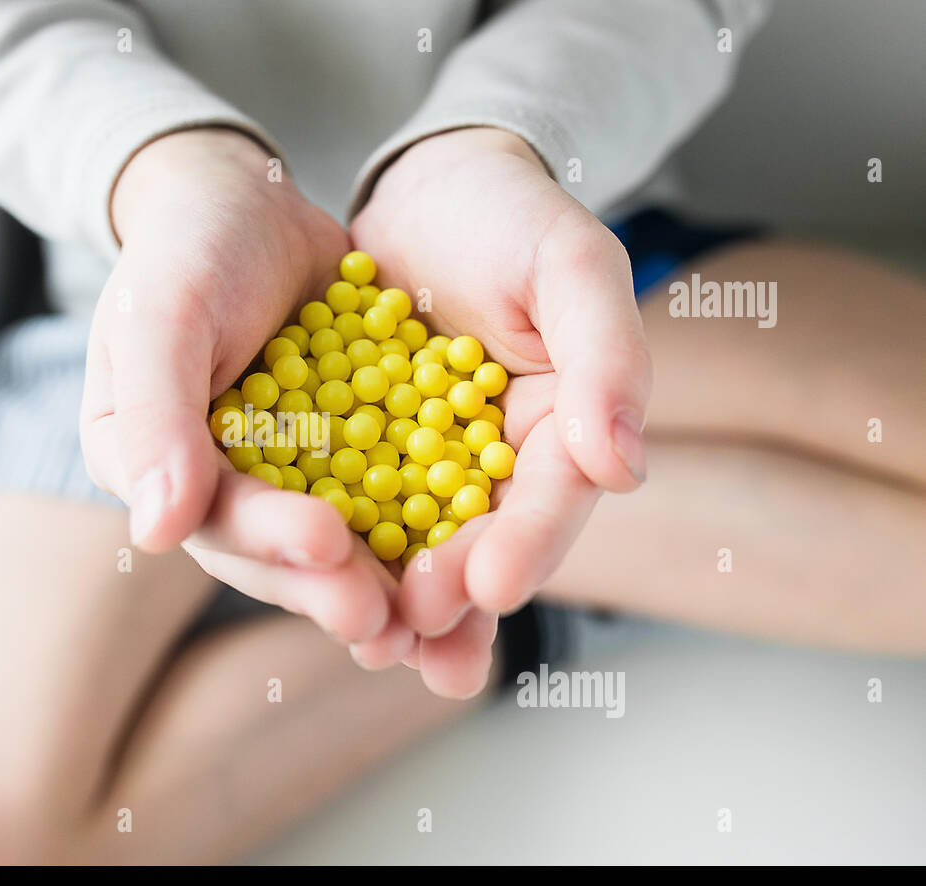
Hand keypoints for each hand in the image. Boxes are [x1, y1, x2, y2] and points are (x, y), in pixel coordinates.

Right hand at [81, 129, 413, 654]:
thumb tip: (155, 533)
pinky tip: (464, 558)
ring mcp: (279, 479)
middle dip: (330, 585)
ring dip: (380, 583)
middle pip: (274, 551)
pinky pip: (379, 499)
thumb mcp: (163, 315)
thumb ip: (157, 417)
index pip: (211, 516)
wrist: (246, 204)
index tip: (328, 544)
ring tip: (431, 623)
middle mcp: (213, 488)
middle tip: (387, 620)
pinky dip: (418, 531)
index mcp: (150, 468)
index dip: (268, 539)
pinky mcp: (339, 458)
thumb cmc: (188, 247)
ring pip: (332, 542)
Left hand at [351, 128, 652, 695]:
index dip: (528, 544)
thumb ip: (606, 355)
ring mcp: (427, 464)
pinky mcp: (363, 453)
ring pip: (415, 542)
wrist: (428, 188)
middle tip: (417, 628)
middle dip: (452, 591)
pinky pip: (347, 504)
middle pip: (481, 541)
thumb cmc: (511, 215)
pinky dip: (335, 546)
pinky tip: (311, 585)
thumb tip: (624, 469)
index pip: (552, 498)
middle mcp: (497, 463)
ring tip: (373, 645)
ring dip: (394, 599)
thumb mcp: (572, 264)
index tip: (495, 585)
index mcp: (563, 429)